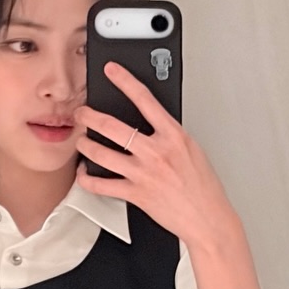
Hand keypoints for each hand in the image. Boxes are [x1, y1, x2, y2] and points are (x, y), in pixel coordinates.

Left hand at [74, 61, 236, 247]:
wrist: (207, 218)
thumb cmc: (203, 187)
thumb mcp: (192, 150)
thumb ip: (169, 135)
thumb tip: (152, 125)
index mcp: (173, 135)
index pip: (145, 99)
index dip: (125, 81)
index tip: (112, 70)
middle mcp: (156, 152)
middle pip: (112, 126)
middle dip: (89, 116)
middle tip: (81, 113)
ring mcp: (143, 173)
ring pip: (102, 154)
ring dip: (85, 145)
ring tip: (81, 141)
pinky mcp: (136, 194)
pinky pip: (102, 185)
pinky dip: (87, 179)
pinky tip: (84, 174)